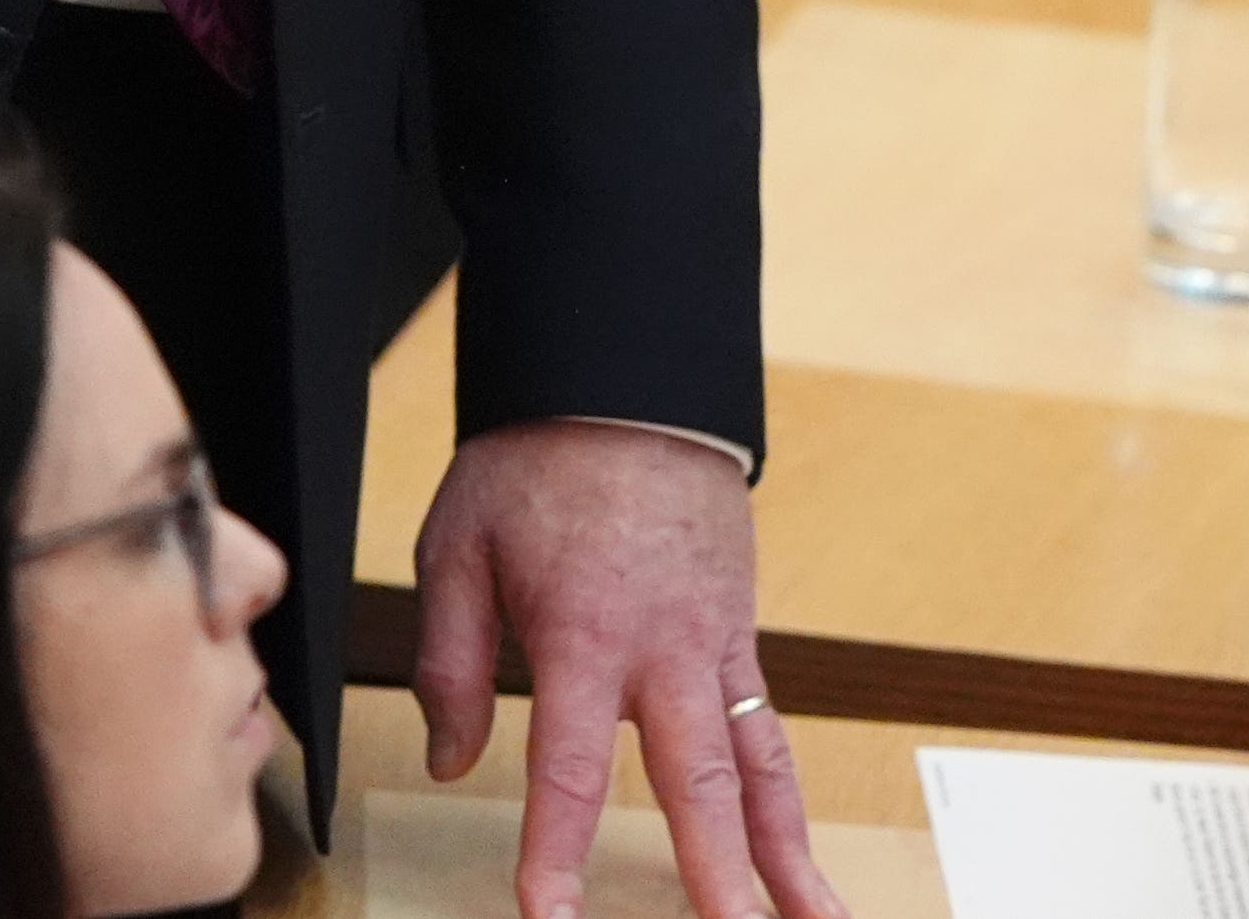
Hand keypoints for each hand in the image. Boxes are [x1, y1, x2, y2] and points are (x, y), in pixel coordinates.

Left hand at [411, 423, 838, 918]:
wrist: (628, 379)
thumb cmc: (537, 460)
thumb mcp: (459, 545)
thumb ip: (450, 661)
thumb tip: (450, 763)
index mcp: (584, 632)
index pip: (569, 766)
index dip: (559, 851)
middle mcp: (665, 650)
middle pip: (699, 784)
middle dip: (719, 876)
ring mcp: (716, 645)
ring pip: (761, 768)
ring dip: (788, 856)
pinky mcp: (740, 635)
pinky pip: (770, 731)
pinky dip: (788, 801)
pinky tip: (799, 860)